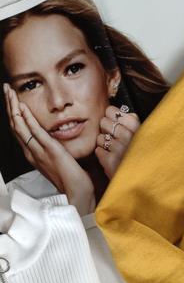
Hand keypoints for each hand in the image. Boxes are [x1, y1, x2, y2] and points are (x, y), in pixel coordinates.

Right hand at [3, 82, 95, 215]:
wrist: (77, 193)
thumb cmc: (71, 180)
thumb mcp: (57, 161)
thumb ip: (52, 149)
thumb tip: (52, 140)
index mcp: (33, 154)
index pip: (18, 129)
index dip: (13, 112)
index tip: (11, 98)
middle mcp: (32, 152)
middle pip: (15, 125)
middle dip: (9, 105)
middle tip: (6, 89)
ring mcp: (39, 151)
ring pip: (20, 126)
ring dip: (14, 107)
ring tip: (10, 92)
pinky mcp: (50, 151)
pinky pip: (36, 132)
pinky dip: (28, 119)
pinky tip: (23, 107)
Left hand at [95, 104, 140, 179]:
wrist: (144, 182)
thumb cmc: (144, 158)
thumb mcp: (146, 138)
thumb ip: (135, 124)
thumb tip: (125, 112)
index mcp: (138, 128)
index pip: (112, 111)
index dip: (111, 117)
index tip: (116, 123)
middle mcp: (128, 136)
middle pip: (103, 122)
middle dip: (107, 130)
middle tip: (115, 138)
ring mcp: (118, 149)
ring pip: (100, 137)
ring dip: (105, 143)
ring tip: (115, 150)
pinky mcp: (110, 161)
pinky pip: (98, 150)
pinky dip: (103, 155)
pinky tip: (112, 158)